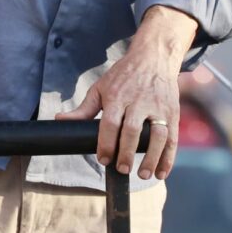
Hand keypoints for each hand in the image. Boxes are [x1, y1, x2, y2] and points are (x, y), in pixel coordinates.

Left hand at [60, 7, 193, 181]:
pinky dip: (168, 158)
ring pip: (157, 136)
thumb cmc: (122, 76)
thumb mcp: (100, 88)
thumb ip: (83, 109)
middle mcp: (139, 102)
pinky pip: (172, 139)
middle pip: (132, 131)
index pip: (110, 124)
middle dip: (126, 153)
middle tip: (121, 169)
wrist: (153, 58)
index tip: (103, 159)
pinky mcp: (172, 113)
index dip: (106, 143)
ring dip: (150, 158)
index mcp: (117, 96)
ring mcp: (158, 108)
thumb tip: (59, 120)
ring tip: (141, 174)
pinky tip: (161, 173)